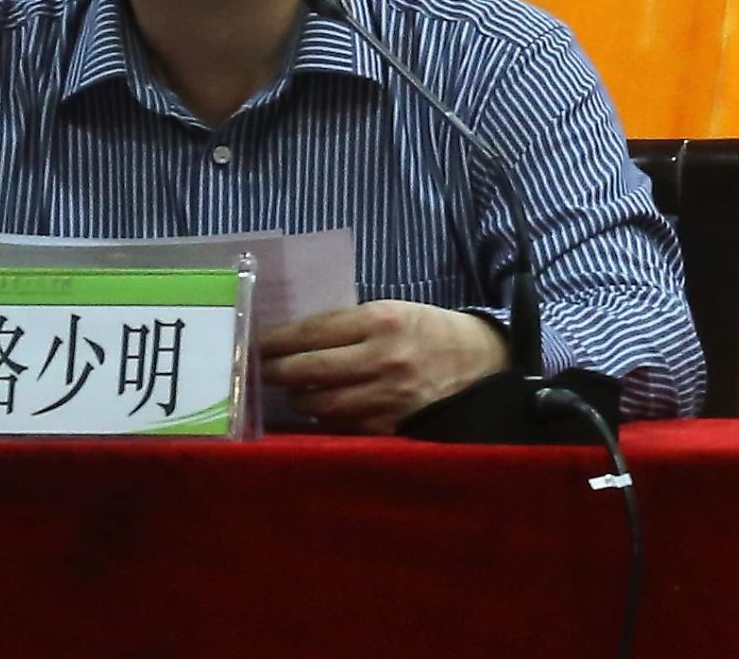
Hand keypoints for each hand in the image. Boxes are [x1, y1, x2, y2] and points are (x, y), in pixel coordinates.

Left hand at [258, 301, 510, 434]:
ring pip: (320, 404)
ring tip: (292, 392)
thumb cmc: (431, 332)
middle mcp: (380, 359)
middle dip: (274, 371)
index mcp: (379, 321)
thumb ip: (349, 325)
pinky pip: (343, 425)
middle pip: (306, 370)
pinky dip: (328, 418)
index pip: (310, 332)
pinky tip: (325, 410)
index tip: (254, 343)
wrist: (484, 365)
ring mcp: (386, 397)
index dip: (275, 340)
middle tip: (257, 371)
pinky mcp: (392, 427)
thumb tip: (296, 341)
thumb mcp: (394, 312)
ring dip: (299, 399)